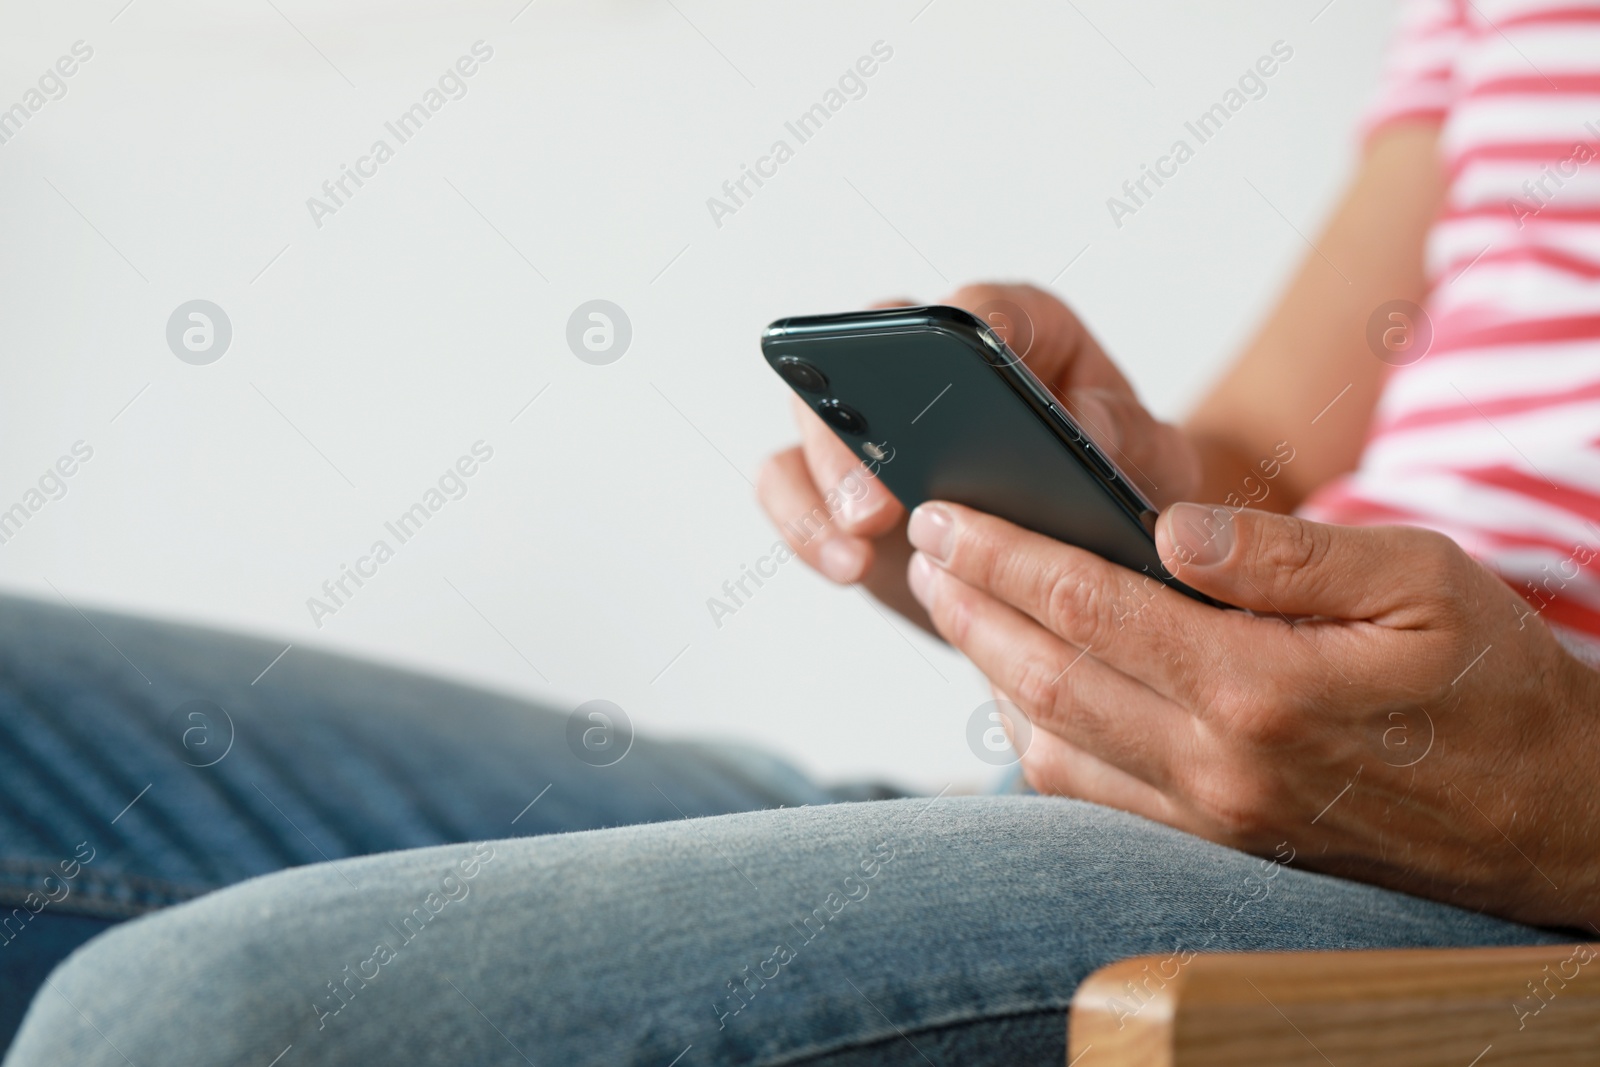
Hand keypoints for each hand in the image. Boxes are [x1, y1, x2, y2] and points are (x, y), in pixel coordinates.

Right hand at [756, 284, 1199, 625]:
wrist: (1094, 547)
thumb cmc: (1123, 485)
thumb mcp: (1151, 459)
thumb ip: (1128, 435)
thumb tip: (1085, 427)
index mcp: (1015, 330)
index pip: (977, 309)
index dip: (959, 329)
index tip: (956, 362)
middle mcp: (926, 362)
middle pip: (866, 356)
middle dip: (868, 421)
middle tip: (881, 495)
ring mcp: (873, 423)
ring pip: (812, 422)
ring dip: (824, 480)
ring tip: (859, 543)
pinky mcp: (838, 485)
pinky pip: (791, 488)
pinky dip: (807, 527)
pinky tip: (847, 568)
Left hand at [904, 499, 1599, 927]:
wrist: (1553, 819)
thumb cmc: (1496, 685)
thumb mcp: (1422, 582)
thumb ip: (1286, 555)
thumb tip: (1166, 527)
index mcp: (1262, 686)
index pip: (1091, 607)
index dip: (1006, 556)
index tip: (946, 516)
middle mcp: (1220, 764)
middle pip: (1051, 675)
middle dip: (973, 605)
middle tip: (923, 545)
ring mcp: (1213, 816)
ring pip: (1057, 743)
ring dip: (992, 671)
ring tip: (956, 604)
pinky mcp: (1220, 844)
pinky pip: (1096, 796)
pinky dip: (1041, 738)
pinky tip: (1023, 690)